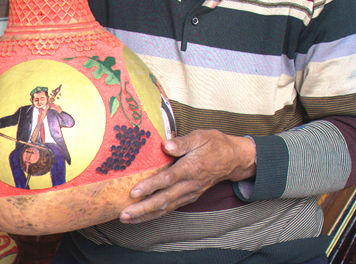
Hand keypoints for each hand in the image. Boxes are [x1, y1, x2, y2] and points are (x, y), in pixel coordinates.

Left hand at [119, 130, 255, 223]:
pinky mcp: (188, 197)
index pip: (168, 179)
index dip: (151, 186)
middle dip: (142, 208)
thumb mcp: (200, 137)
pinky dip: (154, 214)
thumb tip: (166, 145)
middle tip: (124, 213)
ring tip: (126, 218)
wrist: (232, 159)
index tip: (134, 192)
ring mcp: (189, 193)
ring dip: (145, 215)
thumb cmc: (214, 144)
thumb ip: (183, 142)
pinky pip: (170, 208)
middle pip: (164, 199)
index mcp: (191, 168)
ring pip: (165, 208)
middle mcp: (189, 185)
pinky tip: (140, 217)